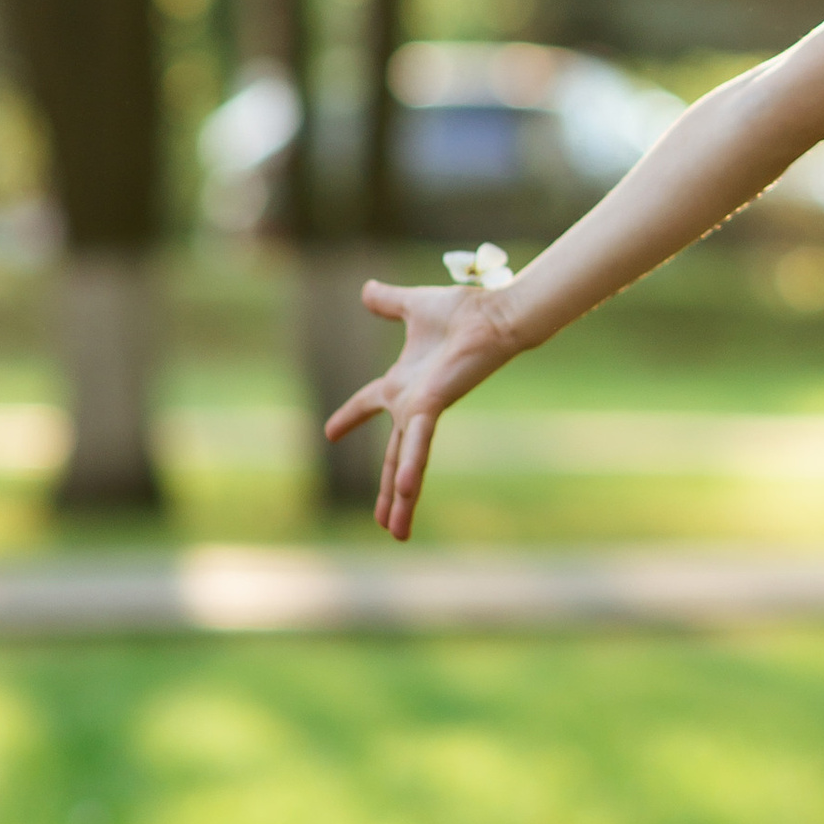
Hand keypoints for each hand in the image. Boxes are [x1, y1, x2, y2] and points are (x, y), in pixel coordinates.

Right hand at [323, 278, 519, 542]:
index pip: (369, 403)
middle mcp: (414, 404)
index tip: (329, 432)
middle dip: (389, 491)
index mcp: (405, 384)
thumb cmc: (464, 311)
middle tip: (382, 523)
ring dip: (400, 499)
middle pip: (394, 456)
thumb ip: (388, 302)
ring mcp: (423, 411)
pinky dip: (409, 469)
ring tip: (396, 535)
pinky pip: (416, 444)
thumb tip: (366, 289)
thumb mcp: (413, 306)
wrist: (494, 313)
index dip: (351, 416)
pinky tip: (404, 495)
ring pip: (405, 463)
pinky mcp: (432, 408)